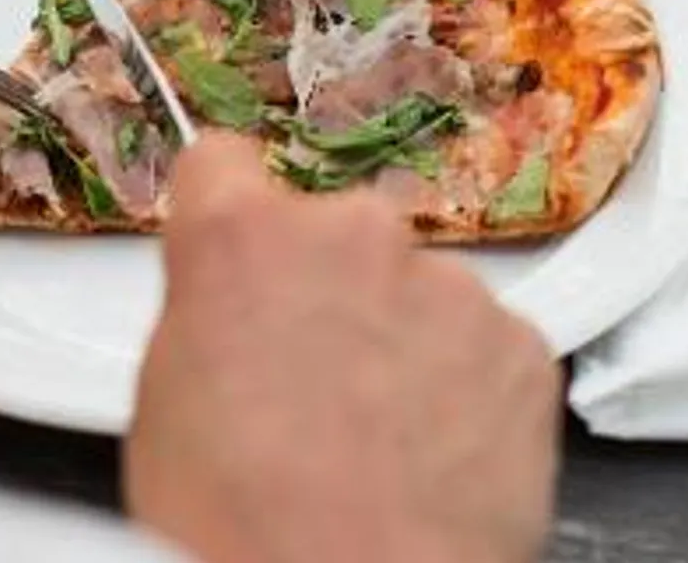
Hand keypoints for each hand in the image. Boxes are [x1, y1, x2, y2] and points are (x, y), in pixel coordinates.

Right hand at [126, 135, 561, 562]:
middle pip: (332, 229)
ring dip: (399, 336)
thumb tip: (236, 309)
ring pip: (414, 288)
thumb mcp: (166, 401)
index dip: (226, 211)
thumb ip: (209, 313)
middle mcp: (352, 235)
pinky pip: (482, 342)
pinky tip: (432, 453)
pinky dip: (463, 385)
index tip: (236, 242)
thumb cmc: (242, 525)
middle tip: (308, 378)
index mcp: (240, 238)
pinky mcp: (522, 346)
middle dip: (324, 286)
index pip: (224, 162)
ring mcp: (447, 286)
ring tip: (377, 434)